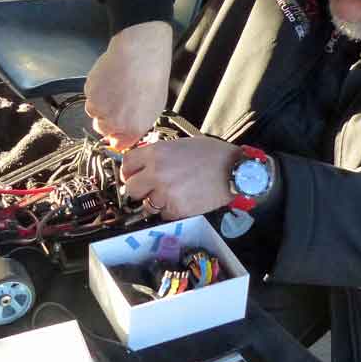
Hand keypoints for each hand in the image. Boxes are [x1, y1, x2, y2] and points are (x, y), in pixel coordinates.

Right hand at [84, 21, 172, 149]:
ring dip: (101, 102)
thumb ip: (138, 125)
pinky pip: (89, 95)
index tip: (117, 130)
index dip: (117, 135)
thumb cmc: (150, 77)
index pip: (118, 144)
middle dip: (108, 118)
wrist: (140, 55)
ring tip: (116, 87)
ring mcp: (100, 108)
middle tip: (118, 101)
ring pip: (94, 111)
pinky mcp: (90, 93)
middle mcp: (115, 122)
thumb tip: (129, 134)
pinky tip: (110, 80)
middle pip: (102, 128)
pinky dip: (96, 89)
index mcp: (133, 129)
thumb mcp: (154, 108)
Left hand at [121, 137, 239, 219]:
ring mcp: (165, 193)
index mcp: (156, 153)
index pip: (126, 164)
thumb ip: (158, 155)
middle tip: (151, 189)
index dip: (130, 172)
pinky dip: (170, 212)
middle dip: (140, 190)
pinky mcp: (176, 209)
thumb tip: (143, 165)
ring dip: (155, 203)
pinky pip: (163, 216)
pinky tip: (183, 201)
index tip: (135, 175)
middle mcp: (156, 172)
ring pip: (146, 205)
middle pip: (131, 189)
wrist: (233, 170)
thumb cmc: (211, 154)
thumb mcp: (179, 145)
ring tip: (172, 195)